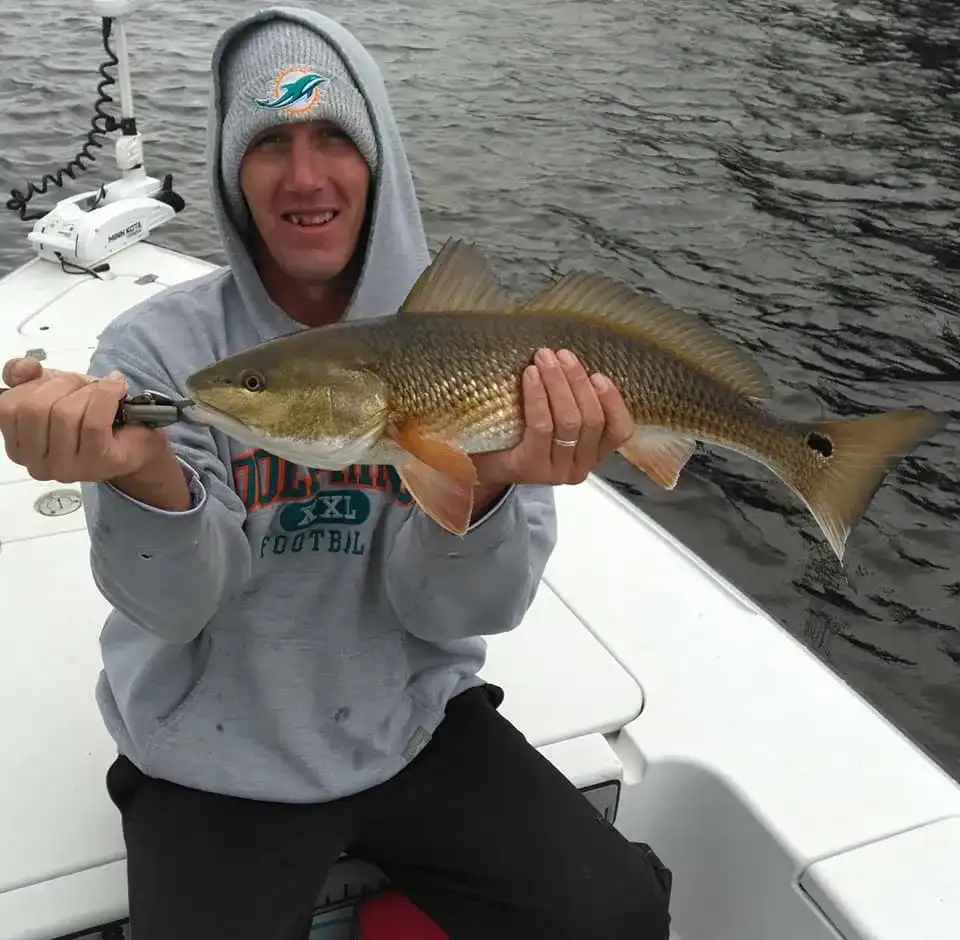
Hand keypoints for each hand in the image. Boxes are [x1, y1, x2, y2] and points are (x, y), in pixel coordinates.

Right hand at [0, 356, 169, 483]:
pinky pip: (93, 422)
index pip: (7, 407)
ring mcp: (66, 467)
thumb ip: (27, 377)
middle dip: (63, 385)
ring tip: (105, 391)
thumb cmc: (95, 414)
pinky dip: (106, 395)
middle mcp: (36, 463)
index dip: (32, 384)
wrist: (140, 437)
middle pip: (34, 408)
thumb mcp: (54, 389)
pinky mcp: (97, 461)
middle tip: (85, 384)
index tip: (56, 382)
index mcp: (19, 446)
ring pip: (64, 414)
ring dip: (88, 392)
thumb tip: (25, 367)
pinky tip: (117, 387)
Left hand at [473, 348, 634, 489]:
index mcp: (594, 455)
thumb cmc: (520, 435)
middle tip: (561, 355)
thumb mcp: (555, 422)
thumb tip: (574, 363)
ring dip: (558, 383)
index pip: (619, 431)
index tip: (598, 375)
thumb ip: (573, 404)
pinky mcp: (531, 467)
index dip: (613, 401)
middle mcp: (579, 468)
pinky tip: (531, 375)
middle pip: (591, 421)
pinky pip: (542, 425)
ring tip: (545, 358)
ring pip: (568, 421)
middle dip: (578, 381)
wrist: (482, 464)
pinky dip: (539, 396)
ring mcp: (556, 471)